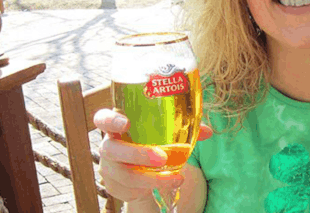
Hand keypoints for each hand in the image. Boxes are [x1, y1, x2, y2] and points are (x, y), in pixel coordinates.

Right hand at [94, 109, 212, 202]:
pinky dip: (152, 187)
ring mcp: (109, 167)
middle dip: (137, 154)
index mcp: (117, 125)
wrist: (139, 168)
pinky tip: (168, 184)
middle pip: (112, 149)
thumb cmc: (149, 141)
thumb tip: (207, 131)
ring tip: (175, 178)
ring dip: (151, 178)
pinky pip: (130, 189)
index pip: (102, 119)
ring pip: (124, 174)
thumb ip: (183, 129)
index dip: (111, 121)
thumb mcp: (163, 132)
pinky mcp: (115, 185)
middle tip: (162, 158)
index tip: (126, 123)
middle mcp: (109, 145)